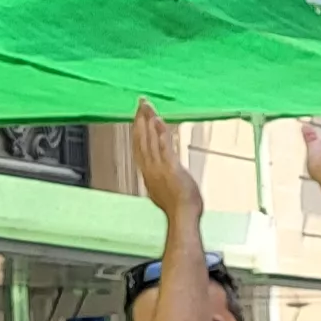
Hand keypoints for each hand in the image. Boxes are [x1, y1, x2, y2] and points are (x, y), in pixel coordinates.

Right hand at [131, 99, 203, 223]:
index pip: (139, 147)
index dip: (138, 131)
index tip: (138, 117)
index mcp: (148, 173)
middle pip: (141, 140)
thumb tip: (158, 179)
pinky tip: (158, 120)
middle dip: (140, 120)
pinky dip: (160, 132)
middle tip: (140, 103)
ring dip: (148, 121)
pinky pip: (164, 146)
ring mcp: (159, 168)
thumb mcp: (164, 192)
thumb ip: (159, 182)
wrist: (182, 217)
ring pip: (150, 140)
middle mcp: (150, 168)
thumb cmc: (178, 208)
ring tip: (146, 106)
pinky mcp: (171, 167)